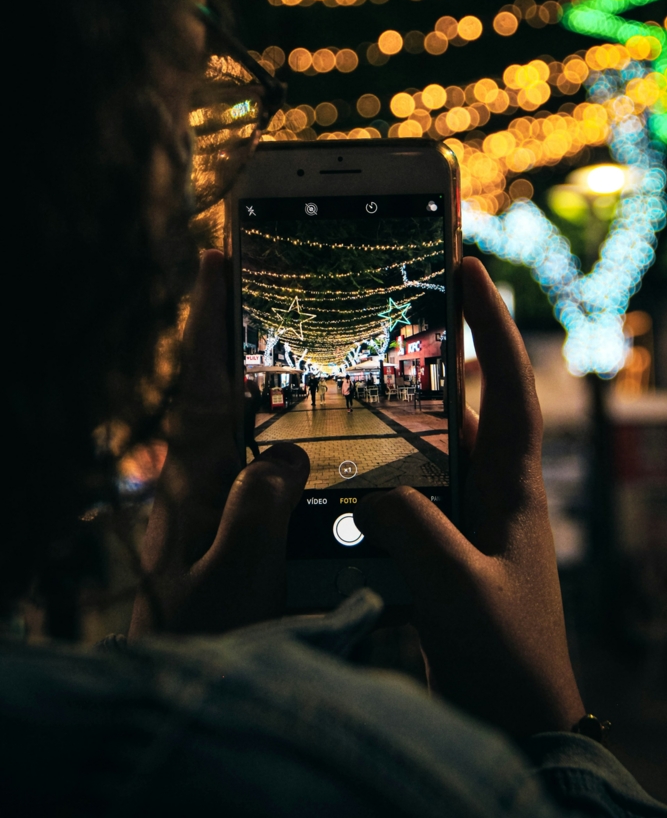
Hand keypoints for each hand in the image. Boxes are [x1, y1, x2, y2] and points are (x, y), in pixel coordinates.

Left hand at [129, 250, 308, 638]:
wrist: (188, 683)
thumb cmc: (201, 640)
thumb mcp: (230, 580)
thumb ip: (256, 514)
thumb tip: (286, 456)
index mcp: (196, 476)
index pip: (203, 379)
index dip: (209, 317)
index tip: (218, 258)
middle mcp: (208, 475)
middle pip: (225, 381)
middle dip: (241, 327)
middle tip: (269, 278)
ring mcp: (224, 495)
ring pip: (252, 415)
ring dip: (272, 371)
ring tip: (307, 333)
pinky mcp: (242, 521)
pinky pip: (272, 457)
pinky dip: (296, 427)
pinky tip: (325, 428)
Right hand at [354, 257, 583, 736]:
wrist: (518, 715)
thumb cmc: (508, 657)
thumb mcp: (461, 591)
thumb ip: (415, 533)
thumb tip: (367, 490)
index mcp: (513, 486)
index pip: (508, 387)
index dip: (491, 325)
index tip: (469, 268)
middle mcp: (490, 489)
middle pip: (460, 403)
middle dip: (432, 354)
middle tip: (386, 311)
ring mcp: (466, 516)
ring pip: (426, 446)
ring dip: (393, 415)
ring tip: (344, 380)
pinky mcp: (441, 543)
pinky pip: (405, 489)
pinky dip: (375, 470)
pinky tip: (334, 469)